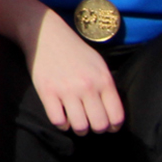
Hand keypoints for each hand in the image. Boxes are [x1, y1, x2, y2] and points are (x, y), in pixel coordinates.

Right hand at [22, 4, 124, 133]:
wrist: (45, 33)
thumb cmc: (74, 49)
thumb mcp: (98, 64)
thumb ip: (106, 86)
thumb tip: (112, 113)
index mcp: (103, 80)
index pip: (116, 117)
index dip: (113, 126)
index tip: (107, 125)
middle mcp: (87, 86)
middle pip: (99, 125)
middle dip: (96, 128)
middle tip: (90, 123)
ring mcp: (66, 89)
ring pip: (80, 126)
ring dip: (79, 129)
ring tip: (76, 122)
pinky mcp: (47, 91)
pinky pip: (58, 121)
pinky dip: (61, 124)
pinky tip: (61, 117)